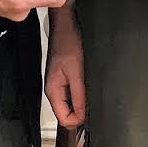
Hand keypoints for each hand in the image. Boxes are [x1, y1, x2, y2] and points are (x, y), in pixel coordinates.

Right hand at [45, 12, 86, 127]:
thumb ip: (79, 95)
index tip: (91, 114)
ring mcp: (60, 84)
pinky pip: (75, 93)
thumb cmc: (68, 42)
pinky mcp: (67, 78)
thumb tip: (82, 116)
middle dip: (82, 112)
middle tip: (94, 103)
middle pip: (68, 113)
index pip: (64, 119)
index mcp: (53, 90)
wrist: (67, 25)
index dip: (79, 121)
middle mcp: (55, 89)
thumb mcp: (77, 72)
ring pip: (73, 104)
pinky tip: (90, 84)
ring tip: (92, 90)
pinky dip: (84, 93)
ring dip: (84, 102)